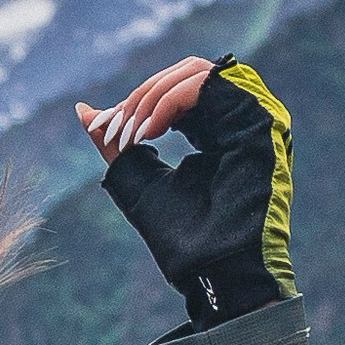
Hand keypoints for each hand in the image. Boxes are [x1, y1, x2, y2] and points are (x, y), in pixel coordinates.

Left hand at [80, 55, 297, 330]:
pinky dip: (166, 100)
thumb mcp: (138, 178)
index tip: (104, 130)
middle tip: (116, 131)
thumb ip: (116, 141)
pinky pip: (206, 84)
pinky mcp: (260, 121)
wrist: (211, 271)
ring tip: (132, 134)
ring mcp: (254, 117)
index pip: (175, 90)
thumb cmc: (182, 238)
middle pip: (185, 72)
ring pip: (195, 72)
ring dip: (150, 97)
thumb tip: (83, 109)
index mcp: (218, 132)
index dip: (135, 103)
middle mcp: (239, 120)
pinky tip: (149, 130)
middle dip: (139, 97)